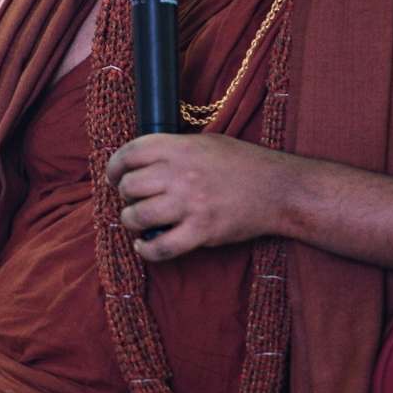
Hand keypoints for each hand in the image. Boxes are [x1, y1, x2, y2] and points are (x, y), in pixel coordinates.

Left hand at [105, 133, 287, 261]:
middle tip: (132, 199)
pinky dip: (146, 250)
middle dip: (124, 195)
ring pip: (137, 216)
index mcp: (180, 147)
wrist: (277, 189)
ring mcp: (190, 204)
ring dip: (131, 221)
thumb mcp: (206, 142)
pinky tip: (144, 245)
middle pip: (130, 186)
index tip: (114, 176)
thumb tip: (142, 162)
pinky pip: (160, 248)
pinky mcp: (200, 232)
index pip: (130, 153)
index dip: (115, 166)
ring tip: (137, 221)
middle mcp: (180, 174)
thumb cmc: (243, 163)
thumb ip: (174, 149)